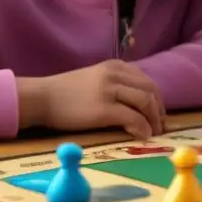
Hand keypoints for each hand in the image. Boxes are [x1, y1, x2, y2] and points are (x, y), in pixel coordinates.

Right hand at [17, 60, 165, 139]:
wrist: (40, 98)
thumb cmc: (65, 93)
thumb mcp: (96, 80)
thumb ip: (117, 85)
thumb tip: (138, 104)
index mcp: (116, 66)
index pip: (147, 81)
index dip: (158, 99)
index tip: (159, 114)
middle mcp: (116, 74)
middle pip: (151, 90)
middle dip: (159, 110)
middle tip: (161, 125)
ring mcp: (110, 90)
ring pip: (146, 101)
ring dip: (154, 119)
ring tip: (154, 132)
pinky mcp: (103, 108)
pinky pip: (133, 117)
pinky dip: (142, 127)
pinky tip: (142, 135)